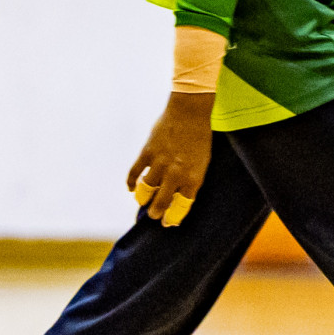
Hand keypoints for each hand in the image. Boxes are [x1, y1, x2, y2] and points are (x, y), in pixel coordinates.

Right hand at [127, 92, 213, 226]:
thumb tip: (178, 195)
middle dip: (156, 213)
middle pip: (161, 203)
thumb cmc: (199, 136)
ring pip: (145, 191)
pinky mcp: (147, 153)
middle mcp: (176, 174)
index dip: (173, 217)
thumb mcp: (203, 161)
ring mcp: (160, 163)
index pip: (181, 206)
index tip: (169, 223)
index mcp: (193, 177)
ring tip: (143, 202)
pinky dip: (131, 183)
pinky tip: (131, 188)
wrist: (190, 111)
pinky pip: (134, 173)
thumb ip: (191, 178)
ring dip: (143, 200)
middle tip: (154, 216)